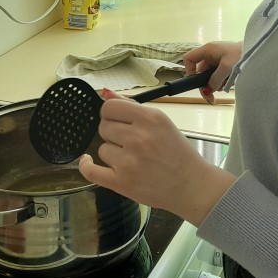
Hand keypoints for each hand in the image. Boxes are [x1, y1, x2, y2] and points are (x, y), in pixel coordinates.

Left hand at [78, 90, 235, 225]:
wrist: (191, 185)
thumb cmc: (177, 152)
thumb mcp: (161, 122)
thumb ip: (132, 107)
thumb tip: (104, 92)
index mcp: (150, 119)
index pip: (110, 107)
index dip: (111, 114)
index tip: (117, 121)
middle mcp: (138, 138)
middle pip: (104, 127)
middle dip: (113, 133)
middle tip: (129, 143)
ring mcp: (128, 162)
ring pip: (102, 148)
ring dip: (112, 153)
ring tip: (131, 159)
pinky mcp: (122, 183)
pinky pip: (91, 171)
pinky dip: (86, 165)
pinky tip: (88, 161)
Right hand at [183, 41, 242, 103]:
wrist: (259, 51)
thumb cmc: (242, 55)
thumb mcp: (227, 68)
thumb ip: (215, 80)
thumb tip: (206, 91)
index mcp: (208, 50)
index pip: (189, 59)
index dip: (189, 71)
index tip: (196, 84)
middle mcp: (211, 54)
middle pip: (200, 71)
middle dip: (206, 84)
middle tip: (211, 98)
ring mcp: (219, 59)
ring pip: (210, 75)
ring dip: (215, 84)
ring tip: (225, 87)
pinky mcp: (226, 64)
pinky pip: (219, 75)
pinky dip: (222, 81)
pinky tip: (229, 84)